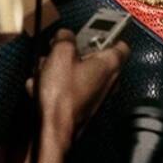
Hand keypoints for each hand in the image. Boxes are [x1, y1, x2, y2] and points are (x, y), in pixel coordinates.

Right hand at [23, 30, 128, 162]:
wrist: (53, 131)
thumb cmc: (62, 96)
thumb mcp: (60, 54)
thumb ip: (65, 38)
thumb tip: (65, 35)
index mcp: (110, 64)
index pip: (121, 43)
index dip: (106, 34)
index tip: (91, 31)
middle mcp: (109, 81)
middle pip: (94, 57)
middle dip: (73, 53)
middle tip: (58, 52)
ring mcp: (97, 96)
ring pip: (79, 73)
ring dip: (60, 70)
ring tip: (44, 72)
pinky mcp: (84, 107)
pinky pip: (71, 89)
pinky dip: (57, 86)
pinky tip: (41, 88)